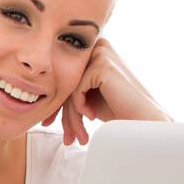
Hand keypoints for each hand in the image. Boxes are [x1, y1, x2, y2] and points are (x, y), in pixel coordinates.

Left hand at [42, 37, 169, 145]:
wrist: (144, 121)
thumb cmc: (119, 110)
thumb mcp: (89, 96)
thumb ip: (71, 87)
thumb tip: (40, 93)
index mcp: (95, 50)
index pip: (66, 77)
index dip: (57, 104)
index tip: (49, 124)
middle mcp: (98, 47)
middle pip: (65, 82)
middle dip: (63, 113)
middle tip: (66, 137)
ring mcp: (101, 54)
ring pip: (69, 87)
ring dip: (71, 116)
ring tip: (77, 136)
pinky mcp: (101, 64)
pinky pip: (76, 89)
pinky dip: (80, 106)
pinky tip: (92, 116)